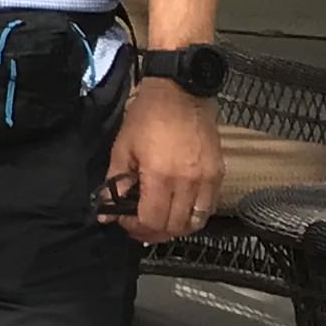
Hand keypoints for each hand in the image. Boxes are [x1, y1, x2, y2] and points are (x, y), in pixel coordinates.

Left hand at [109, 78, 224, 244]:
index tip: (124, 219)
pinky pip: (209, 207)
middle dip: (153, 232)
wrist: (181, 93)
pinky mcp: (219, 174)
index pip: (152, 221)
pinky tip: (179, 207)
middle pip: (174, 227)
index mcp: (161, 176)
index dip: (135, 227)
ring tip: (159, 218)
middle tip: (138, 223)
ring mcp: (208, 180)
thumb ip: (115, 183)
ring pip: (195, 222)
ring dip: (175, 227)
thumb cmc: (147, 117)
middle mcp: (188, 183)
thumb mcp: (122, 148)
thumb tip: (105, 210)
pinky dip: (194, 215)